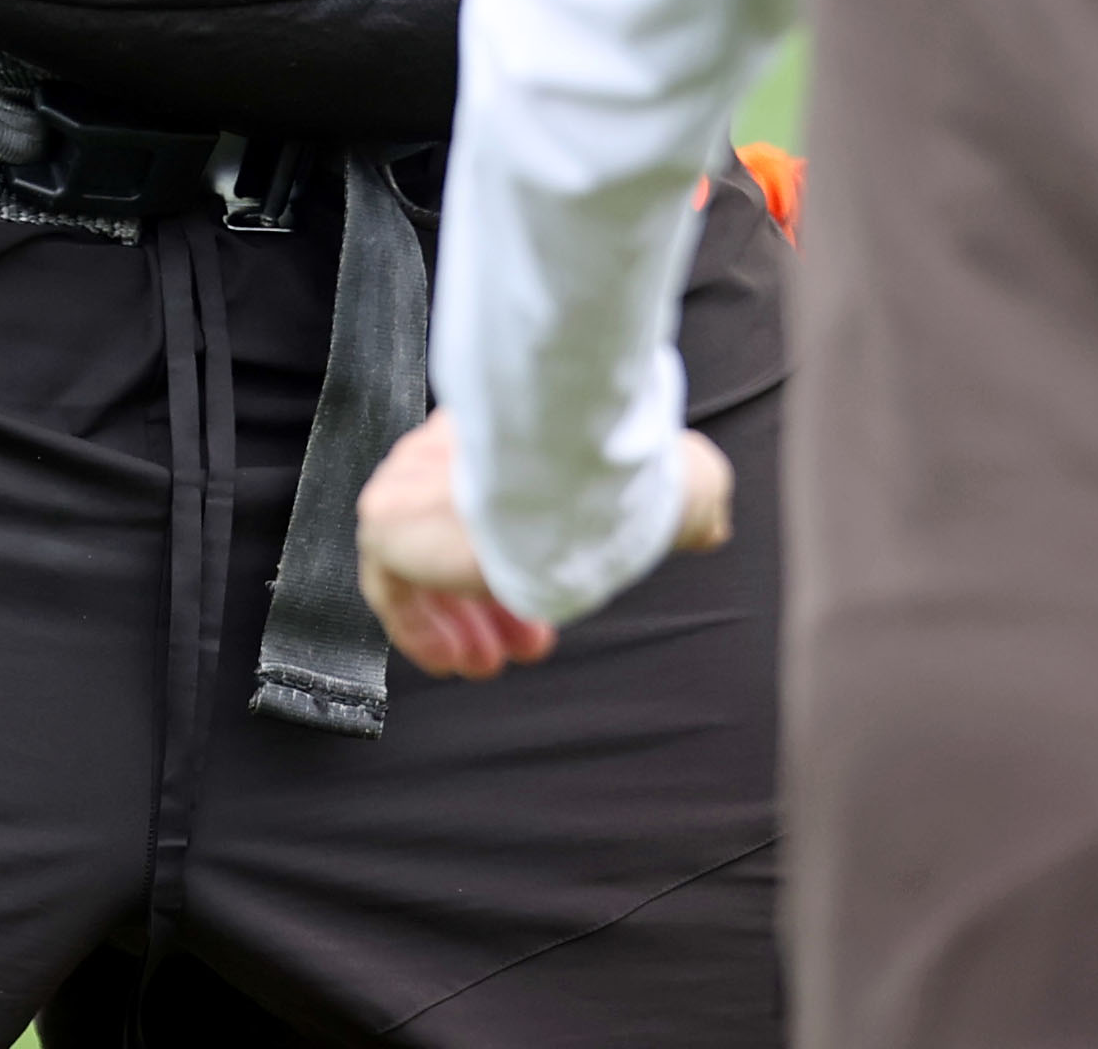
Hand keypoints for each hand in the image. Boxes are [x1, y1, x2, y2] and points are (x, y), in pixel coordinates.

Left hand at [356, 405, 734, 680]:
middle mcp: (447, 450)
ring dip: (460, 621)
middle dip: (489, 601)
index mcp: (506, 432)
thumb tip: (713, 522)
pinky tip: (456, 660)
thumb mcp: (666, 483)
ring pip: (421, 567)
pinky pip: (390, 588)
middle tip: (523, 645)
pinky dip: (421, 628)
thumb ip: (684, 500)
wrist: (564, 469)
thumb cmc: (617, 467)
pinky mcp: (384, 519)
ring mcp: (408, 481)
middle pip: (451, 538)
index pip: (493, 505)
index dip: (522, 562)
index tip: (547, 614)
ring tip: (492, 664)